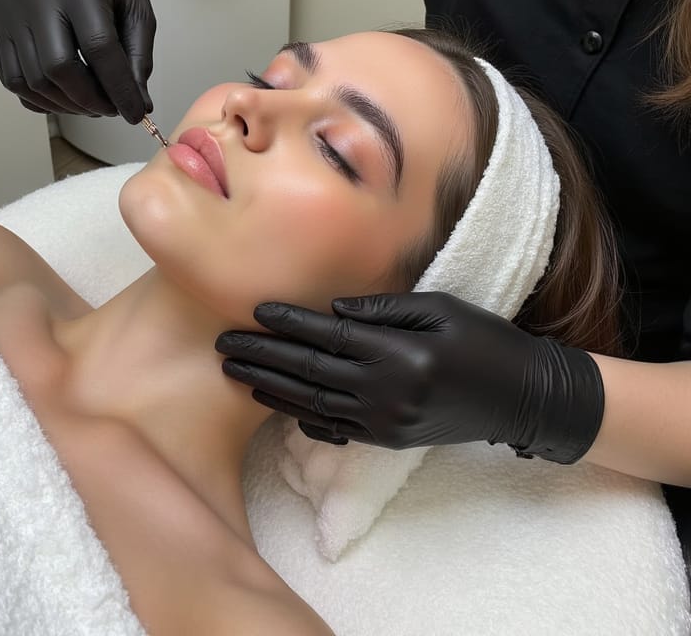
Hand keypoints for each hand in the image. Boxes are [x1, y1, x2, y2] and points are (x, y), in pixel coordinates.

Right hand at [0, 0, 155, 118]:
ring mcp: (6, 3)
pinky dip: (40, 98)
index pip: (98, 47)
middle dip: (88, 100)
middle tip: (108, 109)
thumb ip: (138, 60)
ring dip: (65, 104)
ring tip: (88, 104)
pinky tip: (63, 96)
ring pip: (31, 80)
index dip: (118, 89)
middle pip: (58, 67)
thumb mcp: (138, 14)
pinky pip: (11, 77)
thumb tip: (137, 107)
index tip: (134, 113)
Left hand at [216, 292, 604, 463]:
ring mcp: (385, 421)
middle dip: (263, 357)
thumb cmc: (484, 340)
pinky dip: (301, 417)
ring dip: (270, 389)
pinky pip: (335, 429)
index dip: (289, 323)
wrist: (521, 397)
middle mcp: (387, 391)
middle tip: (224, 347)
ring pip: (313, 404)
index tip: (255, 311)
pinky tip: (275, 405)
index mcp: (400, 353)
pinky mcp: (388, 438)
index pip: (329, 335)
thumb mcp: (441, 307)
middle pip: (310, 371)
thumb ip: (385, 308)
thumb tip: (332, 308)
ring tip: (235, 374)